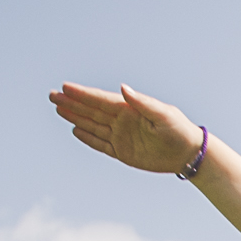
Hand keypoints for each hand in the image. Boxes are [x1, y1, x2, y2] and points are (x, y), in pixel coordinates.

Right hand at [50, 80, 204, 174]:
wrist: (188, 153)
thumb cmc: (179, 129)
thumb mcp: (162, 113)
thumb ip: (141, 102)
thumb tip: (122, 88)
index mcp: (129, 109)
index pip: (100, 100)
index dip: (82, 94)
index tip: (65, 87)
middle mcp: (122, 121)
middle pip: (91, 111)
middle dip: (71, 103)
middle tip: (52, 95)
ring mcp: (121, 136)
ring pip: (92, 125)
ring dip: (75, 117)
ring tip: (58, 108)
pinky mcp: (123, 152)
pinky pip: (100, 144)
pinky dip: (88, 138)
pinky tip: (75, 129)